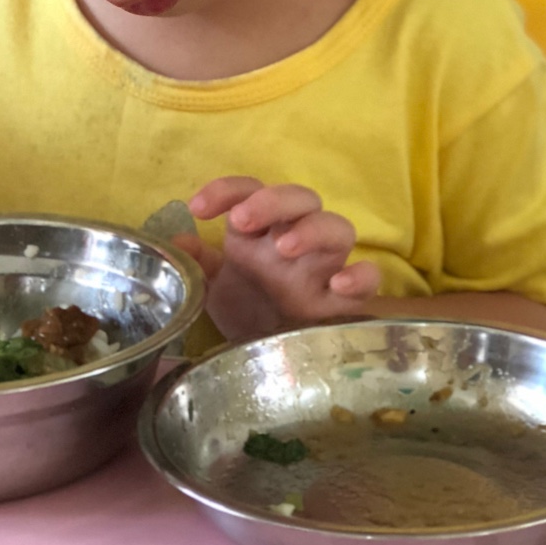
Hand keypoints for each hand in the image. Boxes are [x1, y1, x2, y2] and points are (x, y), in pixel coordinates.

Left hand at [180, 177, 380, 342]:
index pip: (251, 191)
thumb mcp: (216, 286)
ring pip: (338, 228)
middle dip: (273, 202)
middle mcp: (296, 239)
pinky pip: (369, 278)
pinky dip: (361, 276)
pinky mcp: (346, 301)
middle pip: (301, 198)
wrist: (274, 353)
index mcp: (262, 230)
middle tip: (242, 220)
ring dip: (313, 230)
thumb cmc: (248, 307)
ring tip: (285, 247)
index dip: (227, 190)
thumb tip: (175, 245)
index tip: (198, 208)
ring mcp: (325, 268)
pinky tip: (339, 284)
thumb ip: (199, 264)